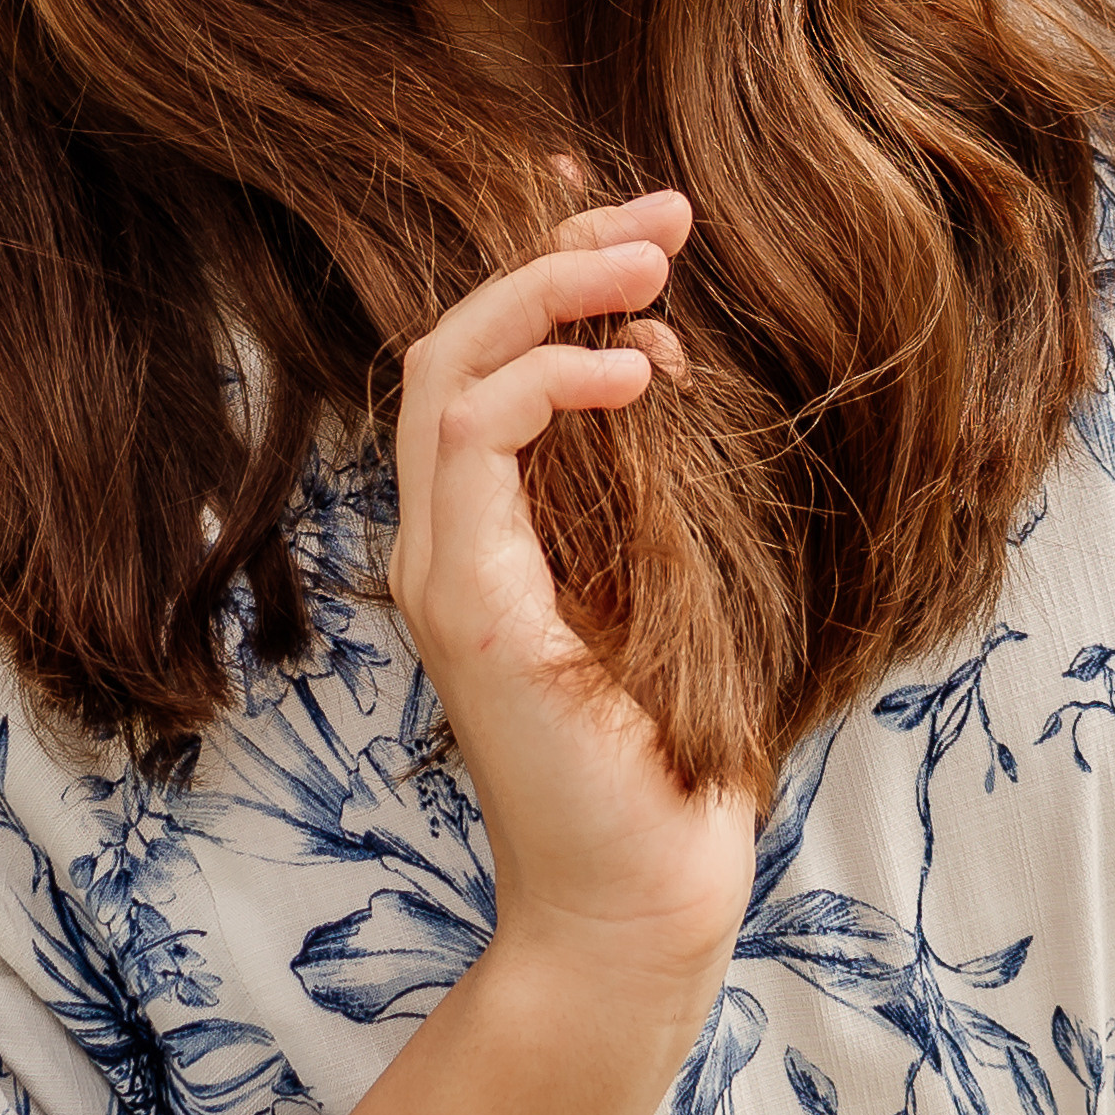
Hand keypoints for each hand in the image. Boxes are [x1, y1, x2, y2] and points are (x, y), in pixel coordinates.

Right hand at [389, 191, 756, 1016]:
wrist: (643, 898)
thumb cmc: (672, 757)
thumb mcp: (663, 577)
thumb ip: (639, 478)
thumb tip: (657, 356)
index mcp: (483, 533)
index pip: (482, 361)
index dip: (549, 271)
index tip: (648, 226)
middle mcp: (442, 542)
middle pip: (449, 340)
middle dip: (552, 253)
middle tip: (662, 215)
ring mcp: (442, 572)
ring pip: (444, 368)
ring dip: (546, 291)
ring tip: (652, 261)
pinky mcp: (467, 606)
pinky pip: (474, 439)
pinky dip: (549, 380)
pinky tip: (640, 372)